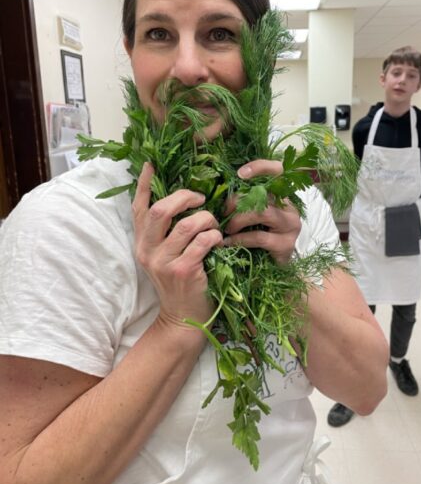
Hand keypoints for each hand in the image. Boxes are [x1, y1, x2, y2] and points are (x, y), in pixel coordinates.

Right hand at [133, 163, 222, 332]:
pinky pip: (203, 242)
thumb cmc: (179, 282)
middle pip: (161, 210)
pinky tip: (218, 241)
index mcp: (141, 243)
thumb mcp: (164, 256)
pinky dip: (215, 236)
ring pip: (188, 224)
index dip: (144, 184)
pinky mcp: (184, 271)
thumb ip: (166, 232)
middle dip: (184, 197)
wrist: (182, 319)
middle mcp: (147, 251)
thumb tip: (182, 199)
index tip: (150, 164)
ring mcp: (164, 262)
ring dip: (207, 219)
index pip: (139, 208)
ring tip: (214, 225)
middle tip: (200, 198)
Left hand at [223, 159, 301, 264]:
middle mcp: (290, 208)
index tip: (240, 174)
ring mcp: (290, 226)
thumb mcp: (256, 218)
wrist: (278, 270)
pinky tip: (229, 242)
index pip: (278, 171)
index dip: (261, 167)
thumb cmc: (264, 239)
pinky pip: (259, 237)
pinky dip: (240, 238)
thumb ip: (248, 203)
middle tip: (223, 212)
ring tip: (227, 228)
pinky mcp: (285, 244)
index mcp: (283, 196)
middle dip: (237, 200)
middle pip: (263, 193)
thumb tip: (222, 193)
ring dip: (238, 219)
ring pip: (261, 212)